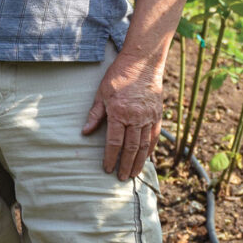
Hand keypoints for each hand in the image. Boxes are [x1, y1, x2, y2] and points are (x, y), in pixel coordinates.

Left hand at [81, 56, 163, 180]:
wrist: (142, 64)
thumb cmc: (118, 77)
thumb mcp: (101, 94)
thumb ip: (95, 115)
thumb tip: (85, 132)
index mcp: (119, 113)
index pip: (114, 142)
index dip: (110, 157)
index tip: (107, 168)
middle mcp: (135, 118)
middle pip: (130, 148)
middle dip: (126, 165)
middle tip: (122, 178)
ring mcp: (148, 117)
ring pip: (144, 145)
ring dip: (139, 161)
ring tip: (134, 174)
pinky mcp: (157, 115)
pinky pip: (155, 136)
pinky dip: (151, 149)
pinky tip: (147, 159)